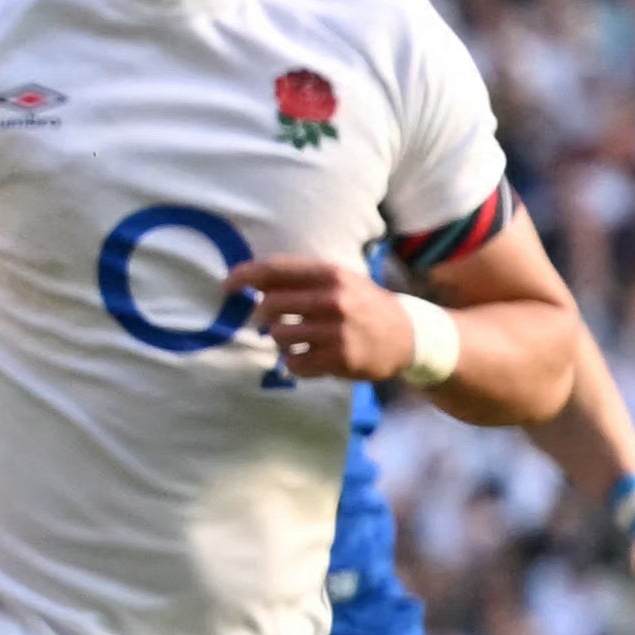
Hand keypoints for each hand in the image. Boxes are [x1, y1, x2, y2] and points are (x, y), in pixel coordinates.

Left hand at [232, 255, 414, 381]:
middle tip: (273, 322)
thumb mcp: (340, 281)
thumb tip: (252, 280)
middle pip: (270, 306)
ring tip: (297, 340)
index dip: (244, 276)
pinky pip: (293, 364)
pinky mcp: (338, 360)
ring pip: (278, 337)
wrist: (408, 336)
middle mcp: (333, 300)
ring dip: (280, 340)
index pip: (275, 270)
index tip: (226, 286)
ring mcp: (336, 332)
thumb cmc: (365, 305)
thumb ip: (300, 279)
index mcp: (331, 274)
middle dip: (264, 316)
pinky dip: (294, 363)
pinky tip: (309, 358)